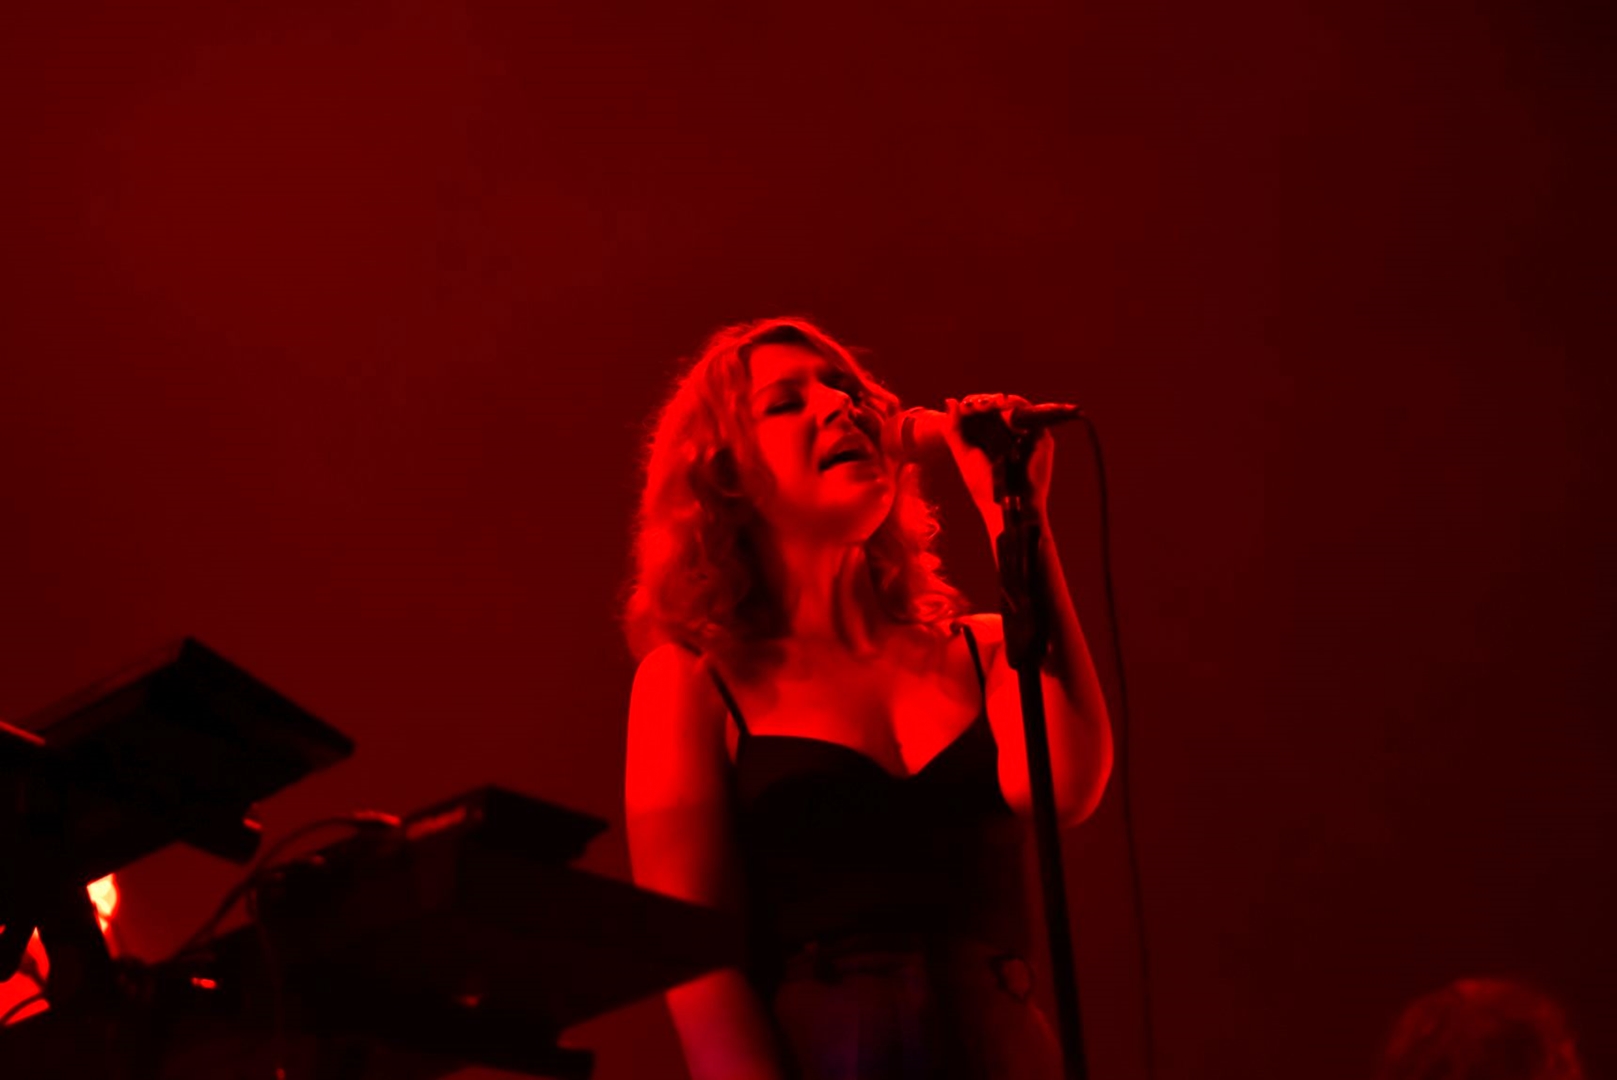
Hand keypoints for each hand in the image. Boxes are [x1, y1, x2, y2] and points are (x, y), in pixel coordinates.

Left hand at [941, 393, 1054, 525]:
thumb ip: (954, 429)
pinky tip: (1001, 405)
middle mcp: (1009, 433)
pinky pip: (1029, 413)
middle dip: (983, 401)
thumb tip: (950, 400)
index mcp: (991, 436)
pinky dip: (1015, 405)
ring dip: (997, 401)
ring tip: (984, 405)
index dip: (973, 405)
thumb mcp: (965, 455)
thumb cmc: (984, 486)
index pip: (982, 412)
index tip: (965, 407)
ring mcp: (1026, 434)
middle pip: (997, 406)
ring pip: (1013, 405)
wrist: (1006, 506)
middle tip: (973, 406)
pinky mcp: (1041, 437)